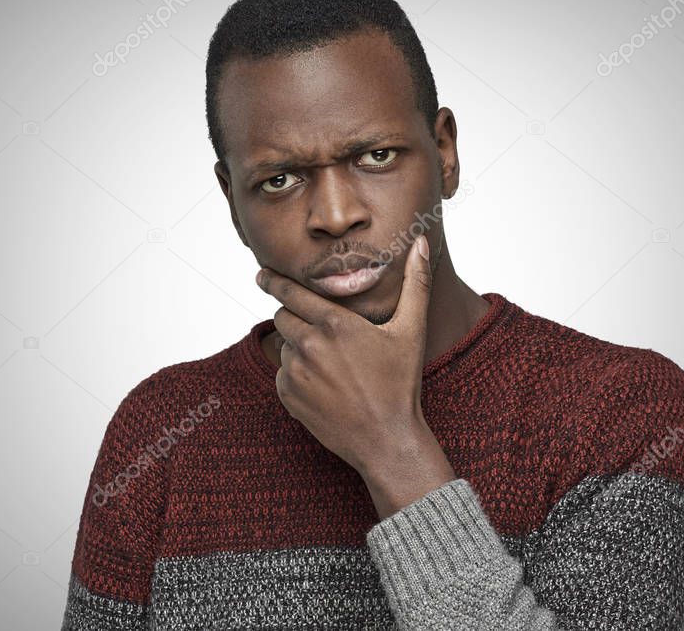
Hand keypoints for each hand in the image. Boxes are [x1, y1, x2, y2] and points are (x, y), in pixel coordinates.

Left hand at [256, 235, 455, 515]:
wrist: (386, 439)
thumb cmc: (401, 384)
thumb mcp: (411, 331)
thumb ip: (415, 283)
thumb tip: (421, 243)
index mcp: (334, 323)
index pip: (290, 292)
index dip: (273, 281)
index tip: (262, 275)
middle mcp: (309, 345)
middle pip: (283, 316)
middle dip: (295, 316)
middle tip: (319, 329)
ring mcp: (295, 373)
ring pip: (284, 345)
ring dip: (299, 347)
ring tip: (331, 364)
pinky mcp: (288, 396)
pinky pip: (282, 373)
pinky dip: (296, 373)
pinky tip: (324, 384)